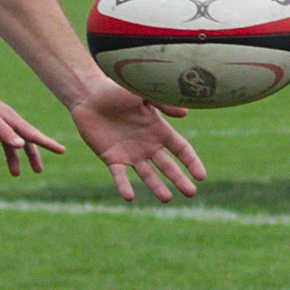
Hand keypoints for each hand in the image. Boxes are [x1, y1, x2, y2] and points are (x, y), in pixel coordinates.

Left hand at [0, 74, 67, 173]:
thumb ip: (5, 132)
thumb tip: (22, 146)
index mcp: (10, 119)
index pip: (32, 135)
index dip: (47, 143)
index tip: (62, 151)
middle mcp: (4, 120)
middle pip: (23, 140)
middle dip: (32, 155)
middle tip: (38, 170)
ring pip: (6, 143)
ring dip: (11, 158)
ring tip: (15, 174)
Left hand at [69, 79, 203, 203]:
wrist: (88, 95)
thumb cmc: (117, 90)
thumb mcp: (142, 94)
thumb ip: (162, 103)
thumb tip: (184, 112)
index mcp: (159, 130)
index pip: (181, 149)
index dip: (191, 162)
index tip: (201, 176)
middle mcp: (148, 146)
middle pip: (168, 167)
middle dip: (179, 180)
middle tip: (191, 193)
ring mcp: (131, 154)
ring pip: (148, 175)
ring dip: (157, 187)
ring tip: (167, 199)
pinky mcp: (112, 159)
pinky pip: (119, 175)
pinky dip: (123, 186)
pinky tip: (129, 197)